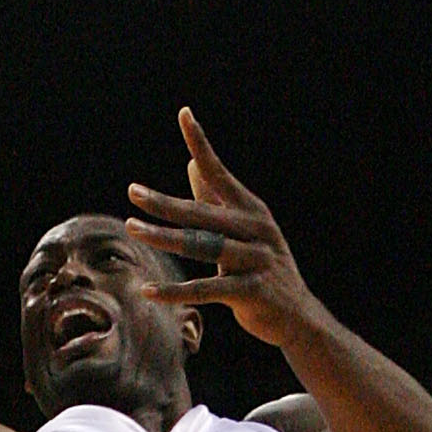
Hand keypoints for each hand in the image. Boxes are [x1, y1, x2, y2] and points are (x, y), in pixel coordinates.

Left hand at [126, 109, 316, 346]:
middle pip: (201, 212)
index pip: (219, 172)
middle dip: (165, 203)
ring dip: (164, 238)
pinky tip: (148, 291)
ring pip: (201, 247)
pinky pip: (205, 289)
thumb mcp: (245, 231)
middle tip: (134, 191)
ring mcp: (255, 260)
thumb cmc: (263, 270)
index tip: (184, 114)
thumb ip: (217, 200)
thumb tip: (192, 164)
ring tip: (134, 229)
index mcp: (252, 210)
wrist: (298, 316)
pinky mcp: (250, 292)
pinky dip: (175, 292)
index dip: (201, 144)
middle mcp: (255, 230)